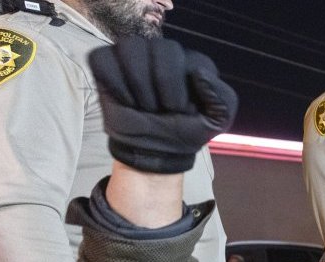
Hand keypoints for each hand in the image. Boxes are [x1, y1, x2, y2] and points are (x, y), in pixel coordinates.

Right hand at [89, 37, 237, 173]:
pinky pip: (101, 58)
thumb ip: (222, 98)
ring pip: (129, 47)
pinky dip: (113, 82)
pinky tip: (125, 100)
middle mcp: (163, 53)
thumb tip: (199, 73)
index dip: (176, 85)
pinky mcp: (107, 65)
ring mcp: (134, 56)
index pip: (181, 53)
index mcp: (191, 62)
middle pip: (158, 47)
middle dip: (159, 84)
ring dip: (137, 83)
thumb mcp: (217, 122)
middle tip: (159, 109)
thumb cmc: (186, 133)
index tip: (179, 110)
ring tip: (143, 106)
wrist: (156, 152)